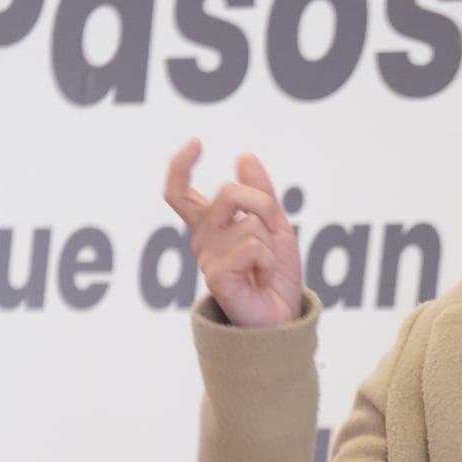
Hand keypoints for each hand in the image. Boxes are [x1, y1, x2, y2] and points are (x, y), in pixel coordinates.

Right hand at [163, 139, 303, 328]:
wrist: (282, 317)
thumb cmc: (274, 275)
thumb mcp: (275, 226)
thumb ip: (261, 193)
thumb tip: (245, 156)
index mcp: (210, 226)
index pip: (179, 193)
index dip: (180, 166)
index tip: (195, 143)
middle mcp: (203, 239)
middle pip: (229, 192)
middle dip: (263, 206)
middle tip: (271, 237)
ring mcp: (207, 258)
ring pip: (249, 222)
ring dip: (270, 242)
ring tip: (264, 266)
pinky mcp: (216, 276)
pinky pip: (252, 246)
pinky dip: (268, 258)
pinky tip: (261, 275)